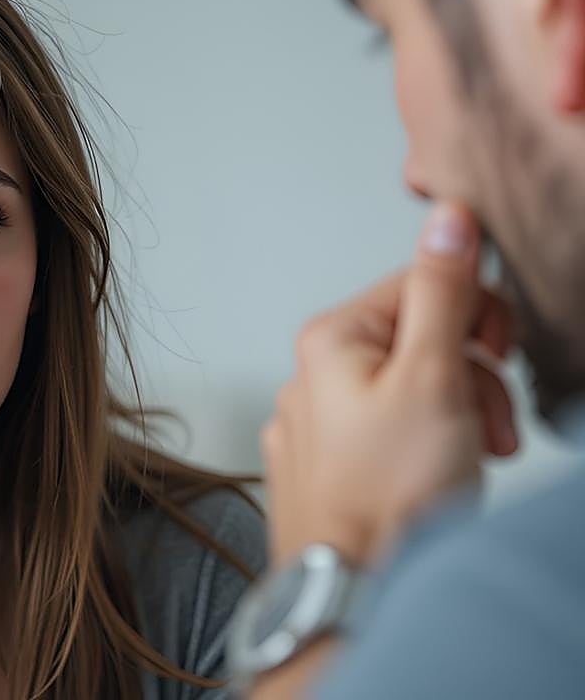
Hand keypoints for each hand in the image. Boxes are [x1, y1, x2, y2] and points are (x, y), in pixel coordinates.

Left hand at [262, 201, 517, 566]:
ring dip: (455, 417)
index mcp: (331, 339)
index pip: (421, 286)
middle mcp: (310, 376)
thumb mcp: (433, 376)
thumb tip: (446, 218)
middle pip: (416, 341)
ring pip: (406, 392)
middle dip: (470, 377)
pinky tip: (433, 480)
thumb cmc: (389, 494)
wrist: (353, 590)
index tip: (496, 358)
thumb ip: (441, 293)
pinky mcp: (324, 469)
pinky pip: (386, 436)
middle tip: (489, 424)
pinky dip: (422, 448)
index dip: (475, 319)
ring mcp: (313, 426)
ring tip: (470, 459)